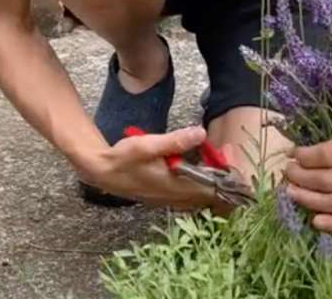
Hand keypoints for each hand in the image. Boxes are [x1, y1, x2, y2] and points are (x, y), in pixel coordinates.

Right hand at [81, 126, 217, 208]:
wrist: (101, 172)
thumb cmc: (123, 158)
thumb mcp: (148, 145)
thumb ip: (175, 141)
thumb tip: (201, 133)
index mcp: (177, 187)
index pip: (213, 187)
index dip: (228, 172)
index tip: (230, 151)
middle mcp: (177, 197)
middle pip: (212, 191)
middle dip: (224, 172)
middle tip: (227, 149)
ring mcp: (172, 198)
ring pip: (203, 193)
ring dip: (215, 176)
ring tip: (219, 154)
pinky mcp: (167, 195)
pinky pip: (193, 192)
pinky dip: (203, 179)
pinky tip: (202, 163)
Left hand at [283, 103, 331, 234]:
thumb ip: (330, 132)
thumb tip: (296, 152)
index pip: (328, 156)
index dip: (304, 158)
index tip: (292, 155)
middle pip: (330, 181)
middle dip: (302, 179)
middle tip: (289, 174)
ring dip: (311, 200)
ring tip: (293, 193)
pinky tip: (316, 220)